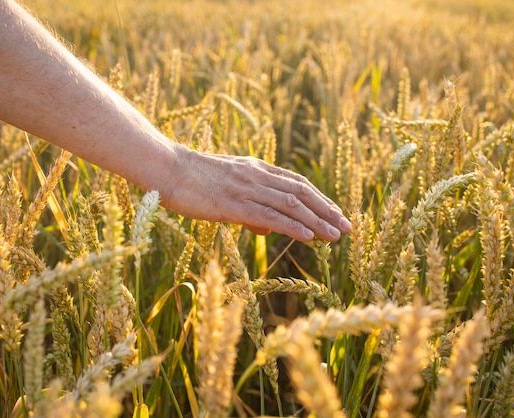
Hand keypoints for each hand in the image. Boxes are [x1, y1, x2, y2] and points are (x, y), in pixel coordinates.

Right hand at [159, 147, 350, 241]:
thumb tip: (266, 228)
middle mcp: (257, 176)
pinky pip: (270, 216)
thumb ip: (248, 205)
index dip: (320, 198)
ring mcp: (246, 189)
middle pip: (301, 193)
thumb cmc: (191, 179)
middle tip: (347, 227)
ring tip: (336, 236)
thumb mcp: (226, 186)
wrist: (166, 168)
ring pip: (291, 205)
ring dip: (317, 221)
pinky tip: (309, 237)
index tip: (336, 212)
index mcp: (256, 168)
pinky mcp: (233, 204)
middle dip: (327, 211)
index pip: (297, 183)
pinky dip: (293, 226)